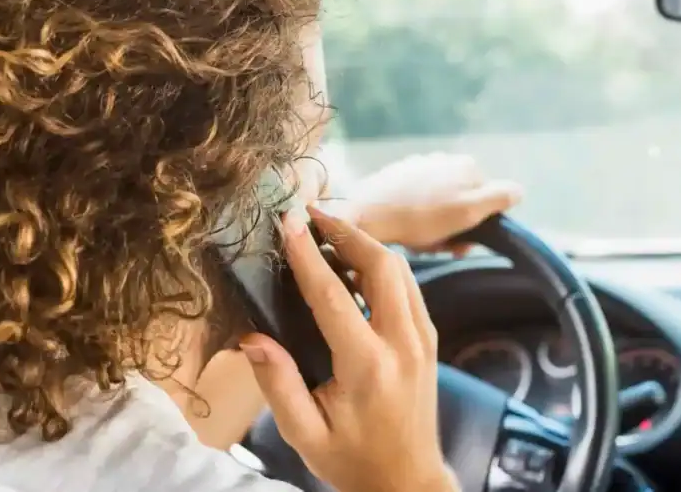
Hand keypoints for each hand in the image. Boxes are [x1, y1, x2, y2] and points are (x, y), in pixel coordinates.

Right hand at [240, 205, 456, 491]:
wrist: (407, 480)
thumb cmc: (352, 459)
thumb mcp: (304, 433)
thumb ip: (278, 384)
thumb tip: (252, 338)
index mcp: (368, 366)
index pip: (334, 295)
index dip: (308, 254)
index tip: (289, 222)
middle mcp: (403, 343)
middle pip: (382, 264)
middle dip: (347, 232)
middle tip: (312, 215)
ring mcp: (422, 338)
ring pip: (401, 269)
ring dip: (366, 244)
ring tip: (328, 233)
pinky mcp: (428, 338)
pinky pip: (408, 286)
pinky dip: (383, 265)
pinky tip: (354, 264)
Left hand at [351, 153, 521, 255]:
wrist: (367, 216)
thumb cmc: (422, 218)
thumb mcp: (469, 211)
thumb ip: (500, 197)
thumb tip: (519, 191)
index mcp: (467, 166)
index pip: (488, 198)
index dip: (479, 222)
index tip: (462, 240)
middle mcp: (445, 159)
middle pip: (462, 200)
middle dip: (455, 225)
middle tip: (440, 246)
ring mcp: (418, 165)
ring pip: (439, 202)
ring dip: (436, 223)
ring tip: (420, 241)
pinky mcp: (396, 176)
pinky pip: (416, 200)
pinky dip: (415, 215)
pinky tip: (404, 229)